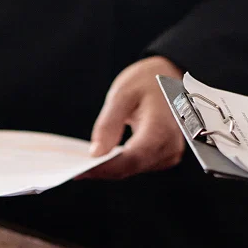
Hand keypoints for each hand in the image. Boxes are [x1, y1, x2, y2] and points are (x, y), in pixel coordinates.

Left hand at [84, 56, 186, 179]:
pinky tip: (105, 157)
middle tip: (75, 169)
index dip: (104, 168)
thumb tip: (96, 153)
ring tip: (85, 164)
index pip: (130, 159)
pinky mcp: (166, 155)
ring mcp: (171, 152)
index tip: (80, 172)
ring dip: (110, 168)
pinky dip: (121, 163)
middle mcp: (170, 145)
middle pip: (130, 168)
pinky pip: (139, 165)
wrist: (172, 76)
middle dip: (103, 170)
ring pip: (133, 169)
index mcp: (161, 128)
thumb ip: (108, 124)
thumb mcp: (122, 94)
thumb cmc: (148, 80)